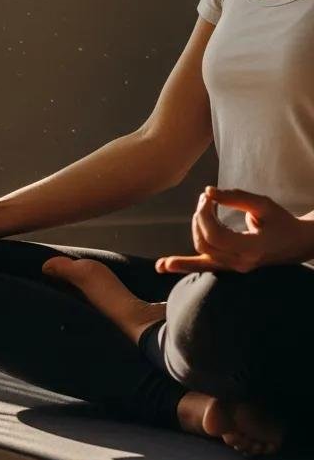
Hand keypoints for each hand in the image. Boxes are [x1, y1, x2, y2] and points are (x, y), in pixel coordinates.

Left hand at [155, 186, 310, 273]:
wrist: (297, 243)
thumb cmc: (281, 221)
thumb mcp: (263, 205)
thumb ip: (235, 197)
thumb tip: (207, 192)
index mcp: (253, 247)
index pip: (216, 235)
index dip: (205, 214)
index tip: (207, 197)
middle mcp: (242, 262)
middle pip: (205, 242)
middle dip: (199, 218)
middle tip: (206, 200)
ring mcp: (235, 268)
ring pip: (201, 253)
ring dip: (194, 229)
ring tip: (200, 209)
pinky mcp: (229, 267)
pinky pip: (203, 267)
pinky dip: (183, 265)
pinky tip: (162, 266)